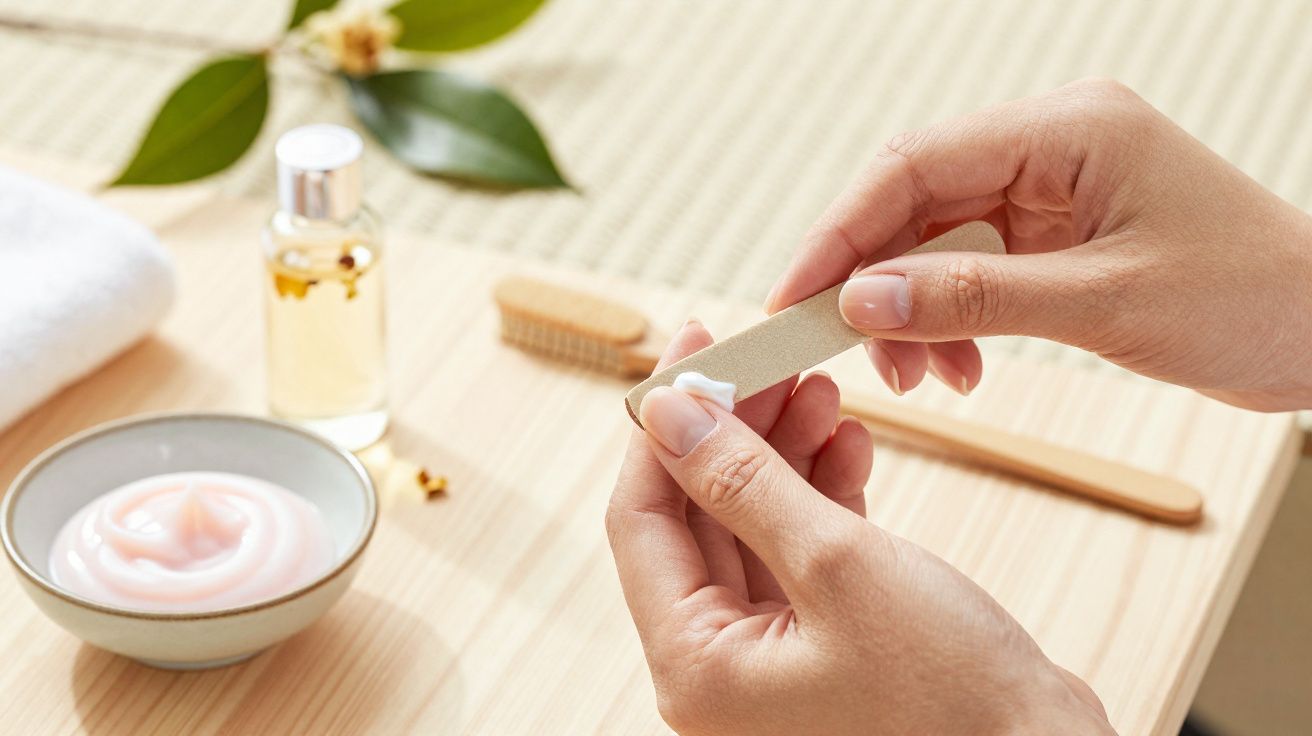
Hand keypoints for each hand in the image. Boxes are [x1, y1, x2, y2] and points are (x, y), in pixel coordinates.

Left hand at [606, 320, 1113, 734]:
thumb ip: (742, 482)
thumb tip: (669, 413)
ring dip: (782, 454)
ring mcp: (769, 659)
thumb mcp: (837, 565)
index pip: (641, 519)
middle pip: (696, 517)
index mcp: (695, 665)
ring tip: (822, 390)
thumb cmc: (951, 695)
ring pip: (750, 527)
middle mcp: (718, 667)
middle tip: (772, 360)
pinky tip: (849, 442)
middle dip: (734, 431)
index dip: (662, 426)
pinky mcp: (821, 645)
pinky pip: (797, 553)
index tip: (694, 346)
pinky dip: (819, 494)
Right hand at [766, 78, 1311, 410]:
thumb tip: (863, 301)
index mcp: (1068, 129)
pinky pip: (970, 268)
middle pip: (914, 200)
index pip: (915, 164)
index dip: (841, 232)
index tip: (794, 297)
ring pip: (934, 241)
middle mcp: (1051, 146)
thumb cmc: (1251, 298)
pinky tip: (961, 366)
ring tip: (922, 377)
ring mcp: (1052, 188)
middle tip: (840, 348)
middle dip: (871, 281)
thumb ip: (973, 298)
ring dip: (909, 311)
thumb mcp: (1102, 304)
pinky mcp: (1056, 232)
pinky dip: (949, 320)